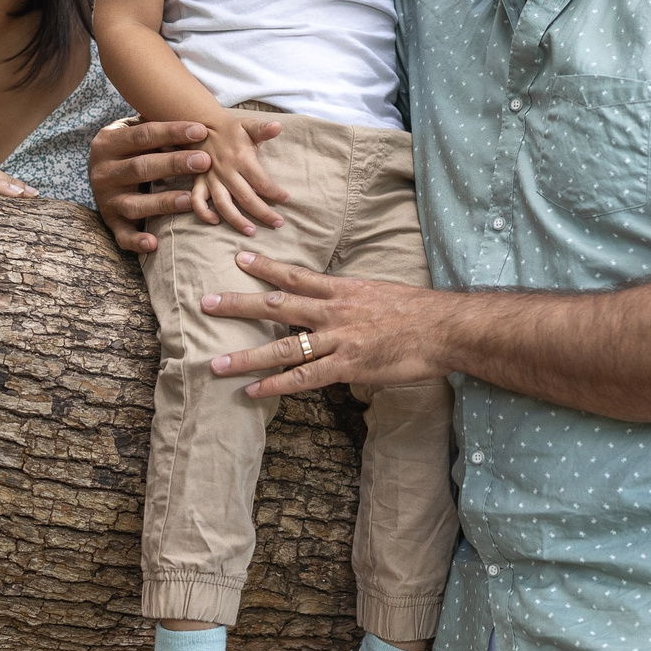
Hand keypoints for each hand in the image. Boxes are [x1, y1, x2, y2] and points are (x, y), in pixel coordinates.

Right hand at [92, 117, 235, 250]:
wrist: (99, 174)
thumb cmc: (130, 148)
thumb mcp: (134, 131)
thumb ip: (155, 124)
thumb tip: (196, 115)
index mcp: (108, 142)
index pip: (143, 134)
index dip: (173, 132)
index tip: (201, 130)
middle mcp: (102, 171)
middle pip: (141, 167)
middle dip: (174, 164)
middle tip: (205, 161)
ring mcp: (105, 199)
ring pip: (134, 203)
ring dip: (163, 202)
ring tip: (191, 200)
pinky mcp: (110, 222)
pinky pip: (122, 235)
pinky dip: (136, 241)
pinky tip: (154, 244)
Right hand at [192, 112, 291, 237]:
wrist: (202, 125)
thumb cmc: (232, 129)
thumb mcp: (248, 125)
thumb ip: (263, 129)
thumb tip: (278, 126)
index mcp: (241, 159)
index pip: (261, 181)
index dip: (275, 193)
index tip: (287, 199)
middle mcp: (226, 171)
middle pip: (246, 198)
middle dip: (263, 213)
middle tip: (278, 224)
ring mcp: (211, 178)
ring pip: (223, 204)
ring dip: (236, 220)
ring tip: (251, 231)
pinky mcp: (198, 182)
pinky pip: (197, 200)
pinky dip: (203, 213)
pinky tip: (215, 222)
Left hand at [203, 252, 446, 398]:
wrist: (445, 329)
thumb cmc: (419, 313)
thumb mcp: (381, 292)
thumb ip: (353, 300)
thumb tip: (336, 305)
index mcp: (343, 290)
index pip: (295, 275)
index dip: (265, 266)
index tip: (238, 258)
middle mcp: (334, 311)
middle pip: (277, 306)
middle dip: (239, 305)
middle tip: (205, 302)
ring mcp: (339, 340)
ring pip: (282, 348)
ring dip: (246, 356)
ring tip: (215, 362)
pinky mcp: (347, 367)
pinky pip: (303, 378)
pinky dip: (275, 385)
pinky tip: (252, 391)